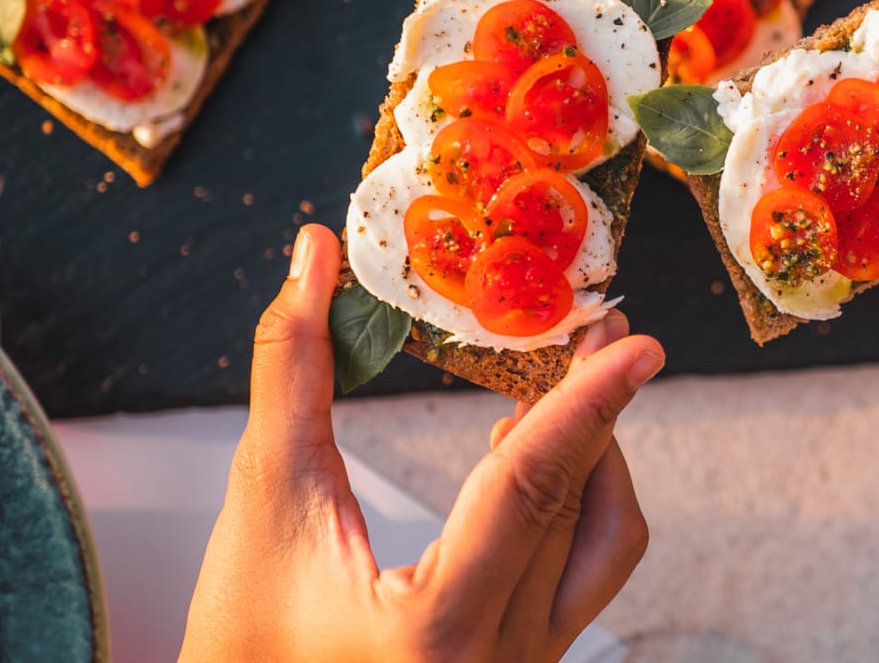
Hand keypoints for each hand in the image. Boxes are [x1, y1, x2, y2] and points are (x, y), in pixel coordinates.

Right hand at [180, 223, 661, 661]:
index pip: (533, 489)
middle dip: (593, 408)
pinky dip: (573, 507)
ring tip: (557, 392)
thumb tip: (313, 257)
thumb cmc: (241, 638)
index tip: (637, 345)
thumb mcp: (266, 501)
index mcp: (437, 628)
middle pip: (578, 507)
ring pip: (602, 548)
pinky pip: (582, 577)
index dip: (587, 404)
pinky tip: (532, 460)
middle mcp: (499, 661)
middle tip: (598, 329)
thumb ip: (293, 372)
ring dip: (593, 461)